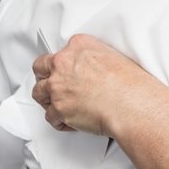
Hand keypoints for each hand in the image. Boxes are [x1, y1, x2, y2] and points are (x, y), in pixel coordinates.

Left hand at [33, 34, 152, 135]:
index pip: (60, 51)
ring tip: (56, 105)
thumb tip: (92, 68)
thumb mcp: (113, 56)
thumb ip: (93, 58)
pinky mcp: (58, 108)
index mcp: (78, 46)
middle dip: (44, 77)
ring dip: (46, 99)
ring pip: (38, 92)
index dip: (62, 64)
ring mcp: (58, 86)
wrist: (130, 103)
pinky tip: (69, 122)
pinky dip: (59, 121)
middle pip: (40, 67)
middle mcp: (63, 63)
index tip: (66, 72)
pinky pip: (50, 116)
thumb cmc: (129, 84)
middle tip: (52, 84)